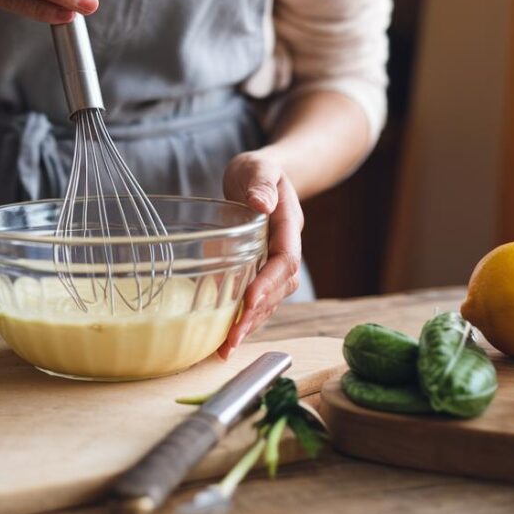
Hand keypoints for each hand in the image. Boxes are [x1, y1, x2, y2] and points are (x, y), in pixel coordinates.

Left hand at [217, 150, 303, 358]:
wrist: (263, 176)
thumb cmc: (258, 170)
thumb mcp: (259, 167)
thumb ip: (261, 182)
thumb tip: (261, 203)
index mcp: (288, 225)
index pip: (285, 259)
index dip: (269, 282)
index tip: (249, 300)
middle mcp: (286, 248)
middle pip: (279, 288)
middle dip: (257, 313)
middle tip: (233, 337)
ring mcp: (274, 262)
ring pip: (270, 299)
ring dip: (251, 323)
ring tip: (227, 347)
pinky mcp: (261, 271)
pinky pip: (258, 298)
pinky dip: (244, 318)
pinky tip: (225, 337)